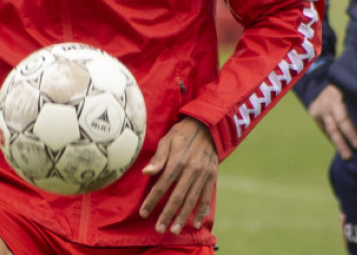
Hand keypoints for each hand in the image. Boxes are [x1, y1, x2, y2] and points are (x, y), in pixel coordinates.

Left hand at [138, 117, 217, 234]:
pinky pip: (207, 197)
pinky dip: (202, 211)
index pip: (162, 186)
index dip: (152, 200)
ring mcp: (203, 174)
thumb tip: (146, 172)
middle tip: (159, 229)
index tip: (144, 213)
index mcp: (178, 161)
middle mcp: (191, 170)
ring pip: (192, 200)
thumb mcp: (167, 140)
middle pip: (177, 197)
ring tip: (175, 231)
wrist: (207, 126)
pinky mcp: (212, 176)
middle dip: (167, 215)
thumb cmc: (182, 133)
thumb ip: (158, 158)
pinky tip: (196, 223)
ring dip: (183, 217)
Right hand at [307, 84, 356, 159]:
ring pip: (329, 129)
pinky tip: (340, 146)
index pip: (343, 118)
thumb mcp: (354, 87)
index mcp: (337, 96)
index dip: (351, 132)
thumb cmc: (348, 84)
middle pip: (334, 127)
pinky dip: (332, 137)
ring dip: (338, 143)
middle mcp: (326, 103)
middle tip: (350, 155)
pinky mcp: (313, 112)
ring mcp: (319, 108)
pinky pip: (324, 128)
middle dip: (343, 142)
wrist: (324, 78)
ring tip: (346, 156)